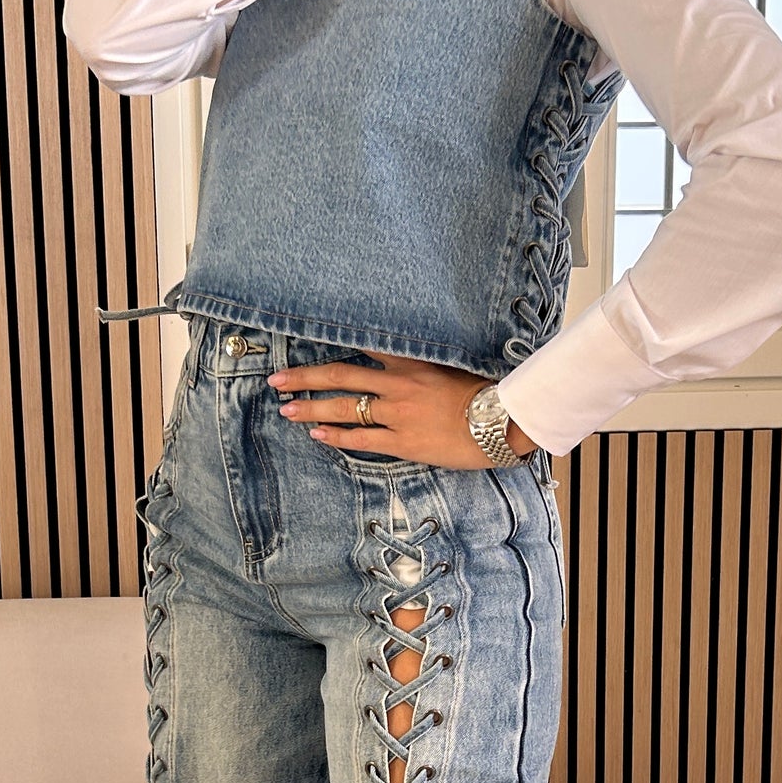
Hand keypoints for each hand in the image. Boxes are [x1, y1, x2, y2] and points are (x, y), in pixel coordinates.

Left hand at [268, 354, 537, 467]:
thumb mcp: (455, 366)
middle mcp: (399, 383)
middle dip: (305, 377)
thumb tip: (406, 361)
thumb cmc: (486, 393)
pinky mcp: (403, 441)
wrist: (504, 421)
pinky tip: (316, 433)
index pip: (364, 347)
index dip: (332, 345)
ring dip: (312, 407)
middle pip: (341, 376)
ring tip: (286, 408)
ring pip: (345, 407)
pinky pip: (361, 438)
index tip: (305, 341)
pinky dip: (336, 435)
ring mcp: (398, 413)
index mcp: (413, 360)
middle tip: (277, 379)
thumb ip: (426, 361)